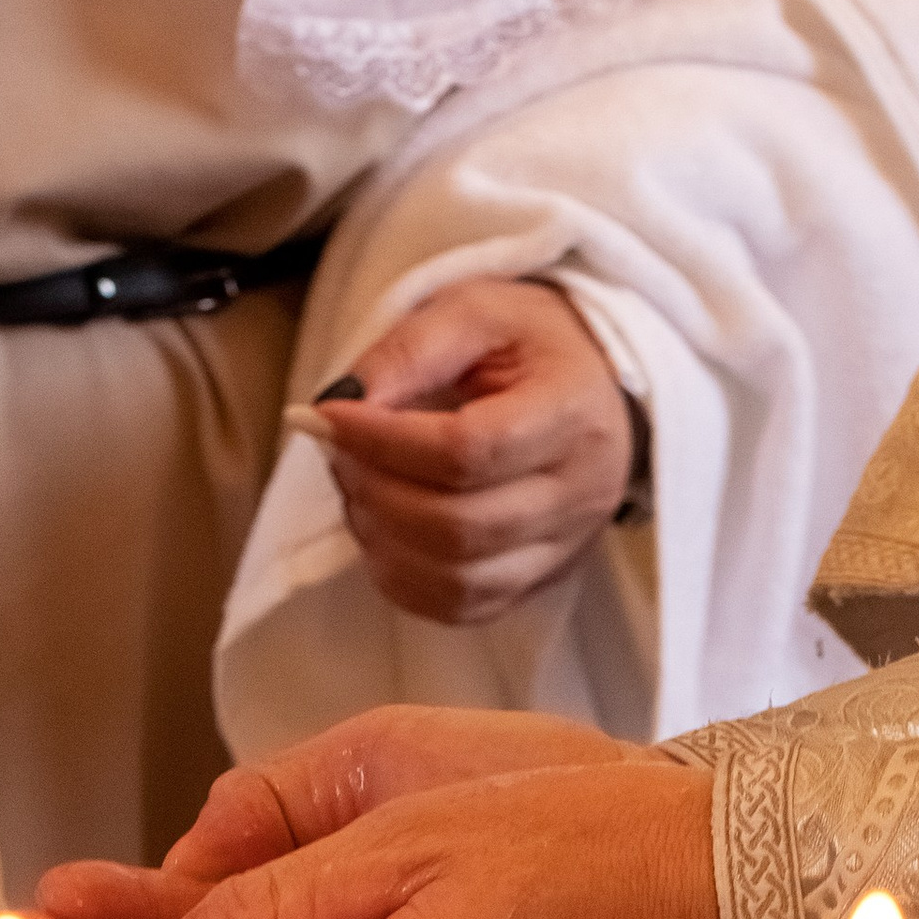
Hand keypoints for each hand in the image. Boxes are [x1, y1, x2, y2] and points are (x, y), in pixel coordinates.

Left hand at [285, 279, 638, 626]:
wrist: (591, 386)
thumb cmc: (529, 343)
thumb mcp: (474, 310)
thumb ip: (409, 349)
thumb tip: (343, 403)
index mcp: (571, 413)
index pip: (468, 452)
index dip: (383, 442)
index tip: (327, 417)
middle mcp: (579, 494)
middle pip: (458, 525)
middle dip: (375, 491)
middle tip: (337, 451)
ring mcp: (563, 548)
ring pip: (456, 579)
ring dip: (382, 539)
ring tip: (358, 487)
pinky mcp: (539, 581)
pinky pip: (460, 608)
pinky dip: (403, 580)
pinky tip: (381, 532)